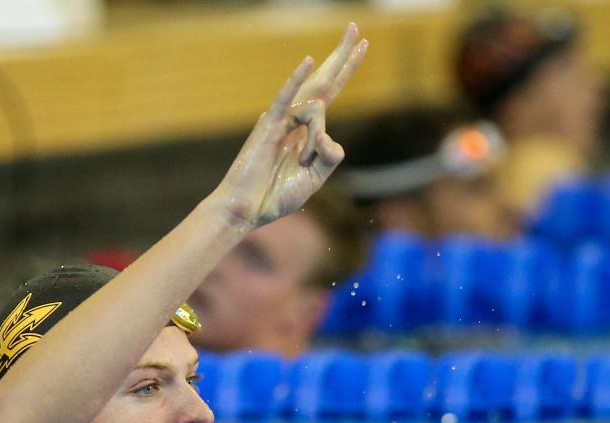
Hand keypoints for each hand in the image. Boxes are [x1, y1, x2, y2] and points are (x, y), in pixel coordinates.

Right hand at [211, 23, 366, 228]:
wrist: (247, 209)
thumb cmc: (275, 196)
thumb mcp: (314, 179)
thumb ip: (329, 156)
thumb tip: (329, 133)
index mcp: (307, 133)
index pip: (331, 93)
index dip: (346, 70)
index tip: (362, 45)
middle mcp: (295, 120)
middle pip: (324, 81)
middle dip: (342, 56)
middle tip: (357, 27)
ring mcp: (281, 120)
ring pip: (315, 108)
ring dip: (314, 138)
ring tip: (301, 162)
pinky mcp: (268, 125)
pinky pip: (286, 98)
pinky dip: (297, 79)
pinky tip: (309, 61)